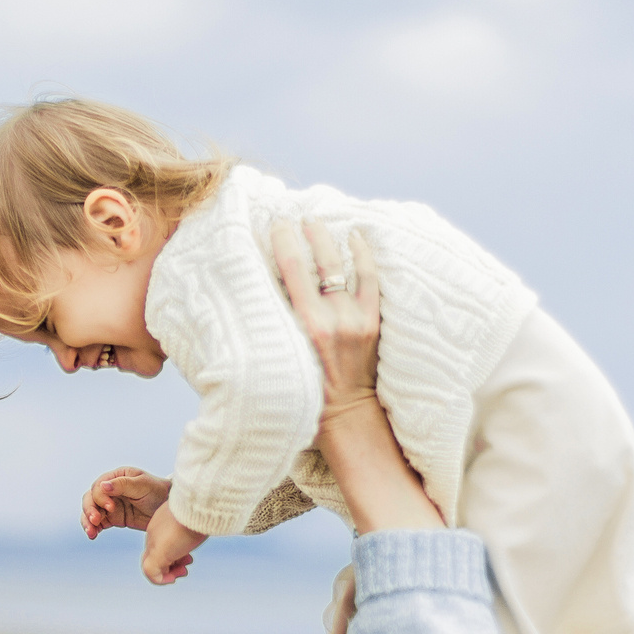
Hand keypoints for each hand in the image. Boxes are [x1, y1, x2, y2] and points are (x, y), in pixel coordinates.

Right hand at [83, 467, 171, 538]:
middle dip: (90, 509)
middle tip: (95, 520)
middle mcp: (110, 490)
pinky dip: (93, 528)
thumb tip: (102, 485)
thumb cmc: (158, 491)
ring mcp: (110, 505)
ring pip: (91, 511)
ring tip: (91, 532)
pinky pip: (98, 523)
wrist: (171, 509)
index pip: (99, 486)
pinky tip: (93, 535)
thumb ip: (122, 484)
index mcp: (116, 477)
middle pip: (90, 499)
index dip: (100, 497)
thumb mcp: (142, 485)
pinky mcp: (113, 518)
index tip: (111, 507)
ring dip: (87, 521)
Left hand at [141, 502, 206, 584]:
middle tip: (185, 568)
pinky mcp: (157, 553)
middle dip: (171, 565)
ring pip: (151, 564)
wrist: (198, 505)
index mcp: (162, 522)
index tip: (188, 557)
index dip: (174, 554)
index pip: (160, 543)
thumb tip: (208, 524)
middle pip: (154, 554)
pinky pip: (150, 572)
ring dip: (168, 573)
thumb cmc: (202, 509)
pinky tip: (173, 578)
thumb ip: (195, 523)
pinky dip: (160, 580)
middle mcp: (155, 533)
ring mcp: (154, 543)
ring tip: (183, 571)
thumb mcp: (198, 517)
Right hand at [267, 218, 382, 439]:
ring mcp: (356, 318)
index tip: (274, 223)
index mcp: (305, 327)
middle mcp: (332, 318)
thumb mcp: (281, 357)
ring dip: (327, 238)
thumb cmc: (305, 393)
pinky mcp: (373, 321)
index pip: (291, 270)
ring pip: (342, 264)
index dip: (282, 241)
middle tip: (290, 217)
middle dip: (302, 234)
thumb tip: (260, 289)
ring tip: (315, 222)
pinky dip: (363, 254)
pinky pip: (371, 278)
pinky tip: (355, 236)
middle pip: (316, 261)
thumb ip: (275, 325)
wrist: (346, 417)